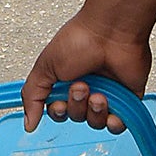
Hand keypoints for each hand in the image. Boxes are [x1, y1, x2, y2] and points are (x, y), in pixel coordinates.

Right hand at [20, 12, 152, 134]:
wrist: (111, 31)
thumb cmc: (81, 39)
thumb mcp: (45, 66)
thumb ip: (32, 96)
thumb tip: (28, 123)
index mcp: (66, 79)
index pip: (58, 111)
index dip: (59, 111)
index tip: (60, 101)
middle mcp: (87, 87)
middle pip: (76, 117)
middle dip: (77, 105)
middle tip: (82, 86)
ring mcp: (107, 93)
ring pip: (96, 122)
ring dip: (95, 111)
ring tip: (99, 93)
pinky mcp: (126, 98)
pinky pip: (118, 125)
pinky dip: (114, 122)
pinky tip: (111, 107)